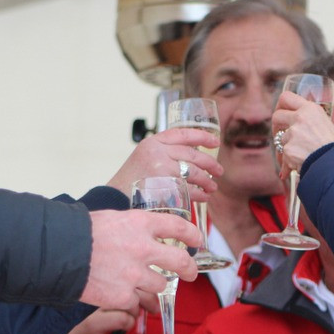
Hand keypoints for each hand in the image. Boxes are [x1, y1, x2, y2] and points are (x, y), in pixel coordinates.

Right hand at [80, 209, 200, 310]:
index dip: (192, 235)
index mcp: (140, 223)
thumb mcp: (112, 219)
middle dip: (189, 269)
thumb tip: (149, 236)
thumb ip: (134, 228)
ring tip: (134, 280)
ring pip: (159, 285)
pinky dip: (130, 298)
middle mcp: (143, 248)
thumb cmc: (79, 233)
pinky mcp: (123, 295)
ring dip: (151, 284)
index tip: (197, 240)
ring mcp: (134, 274)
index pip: (178, 226)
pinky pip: (137, 301)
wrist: (55, 253)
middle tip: (190, 273)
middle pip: (180, 261)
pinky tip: (117, 291)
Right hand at [106, 127, 222, 201]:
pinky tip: (204, 197)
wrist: (114, 199)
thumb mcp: (143, 158)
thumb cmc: (131, 182)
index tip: (215, 142)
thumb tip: (192, 158)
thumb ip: (163, 153)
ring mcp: (162, 169)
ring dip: (207, 180)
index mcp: (152, 142)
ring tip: (212, 187)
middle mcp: (158, 152)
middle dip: (210, 164)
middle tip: (219, 171)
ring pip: (194, 172)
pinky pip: (190, 190)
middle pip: (193, 155)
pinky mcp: (165, 187)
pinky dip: (200, 194)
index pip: (182, 133)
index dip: (202, 136)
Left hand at [271, 91, 333, 171]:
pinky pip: (283, 158)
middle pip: (277, 116)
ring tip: (299, 158)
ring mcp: (293, 134)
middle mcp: (300, 118)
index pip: (286, 97)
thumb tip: (297, 125)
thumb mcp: (326, 124)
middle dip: (276, 127)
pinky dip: (287, 166)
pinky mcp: (288, 150)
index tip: (281, 112)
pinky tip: (291, 171)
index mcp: (310, 109)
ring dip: (287, 149)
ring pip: (281, 140)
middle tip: (280, 134)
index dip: (280, 105)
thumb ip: (310, 121)